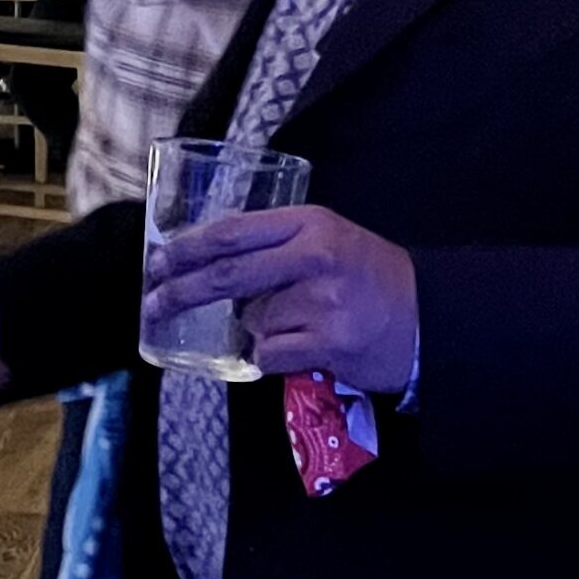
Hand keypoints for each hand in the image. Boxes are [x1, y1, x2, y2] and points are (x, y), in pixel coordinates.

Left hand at [144, 206, 416, 392]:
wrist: (426, 317)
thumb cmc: (366, 277)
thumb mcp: (325, 239)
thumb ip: (273, 244)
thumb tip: (203, 261)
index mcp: (308, 223)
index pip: (231, 232)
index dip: (187, 249)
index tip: (158, 263)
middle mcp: (314, 255)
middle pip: (226, 275)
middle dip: (180, 293)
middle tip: (153, 306)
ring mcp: (323, 300)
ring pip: (252, 320)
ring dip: (257, 329)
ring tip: (297, 324)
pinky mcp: (329, 342)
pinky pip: (270, 353)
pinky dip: (274, 356)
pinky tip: (303, 347)